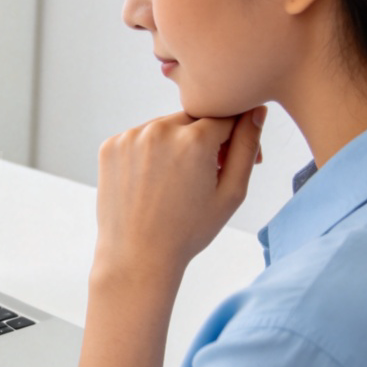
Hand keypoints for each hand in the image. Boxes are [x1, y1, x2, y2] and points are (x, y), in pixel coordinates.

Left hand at [92, 107, 266, 280]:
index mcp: (194, 140)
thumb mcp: (231, 193)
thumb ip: (247, 147)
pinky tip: (151, 182)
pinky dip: (148, 152)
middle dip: (203, 140)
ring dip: (174, 144)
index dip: (233, 138)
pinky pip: (139, 138)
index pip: (225, 117)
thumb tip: (256, 111)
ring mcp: (130, 137)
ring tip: (174, 183)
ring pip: (165, 127)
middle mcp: (159, 130)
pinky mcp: (110, 146)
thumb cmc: (188, 231)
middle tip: (203, 175)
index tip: (229, 161)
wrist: (137, 256)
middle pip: (193, 120)